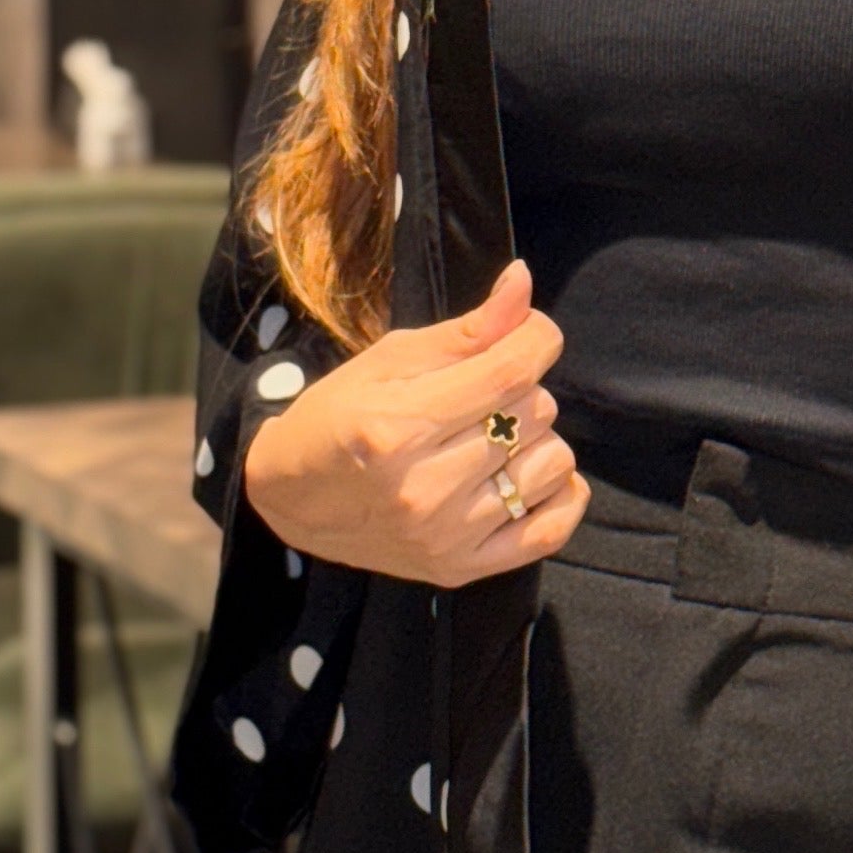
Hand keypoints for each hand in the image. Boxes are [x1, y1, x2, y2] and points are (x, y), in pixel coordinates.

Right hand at [241, 257, 589, 584]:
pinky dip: (561, 494)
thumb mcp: (388, 361)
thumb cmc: (338, 417)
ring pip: (552, 464)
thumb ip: (465, 331)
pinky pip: (552, 530)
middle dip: (520, 390)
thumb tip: (523, 283)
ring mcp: (446, 535)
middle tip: (481, 397)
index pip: (510, 373)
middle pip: (534, 413)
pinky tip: (534, 474)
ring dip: (537, 441)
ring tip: (495, 438)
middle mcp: (425, 488)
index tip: (532, 335)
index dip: (538, 340)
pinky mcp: (460, 569)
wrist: (291, 500)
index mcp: (400, 426)